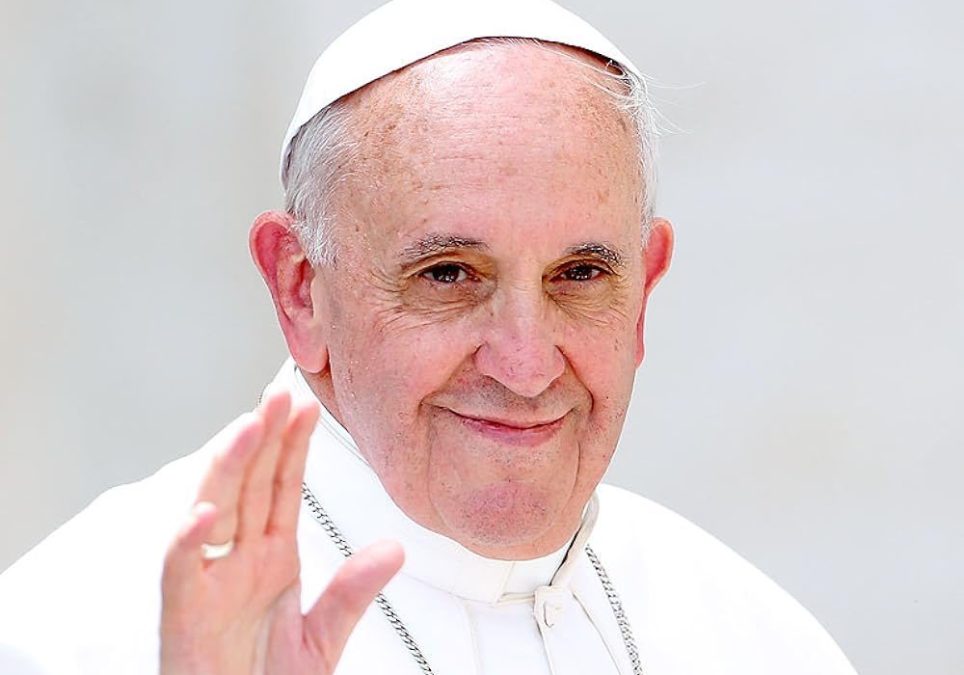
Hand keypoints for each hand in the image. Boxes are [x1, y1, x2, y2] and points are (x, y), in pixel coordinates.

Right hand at [160, 388, 403, 674]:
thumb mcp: (320, 638)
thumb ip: (351, 593)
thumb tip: (393, 549)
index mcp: (271, 559)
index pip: (281, 487)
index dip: (292, 445)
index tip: (307, 405)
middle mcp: (238, 561)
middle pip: (249, 485)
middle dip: (263, 437)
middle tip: (280, 394)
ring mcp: (210, 584)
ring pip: (215, 510)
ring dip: (231, 467)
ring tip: (251, 427)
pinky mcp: (185, 616)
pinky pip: (183, 573)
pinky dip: (188, 543)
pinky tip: (204, 513)